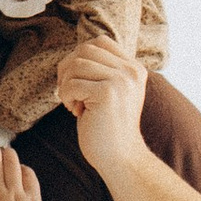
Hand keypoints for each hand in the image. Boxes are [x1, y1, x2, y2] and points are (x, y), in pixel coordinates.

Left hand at [60, 30, 148, 160]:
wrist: (121, 159)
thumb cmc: (109, 128)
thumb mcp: (112, 92)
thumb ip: (101, 71)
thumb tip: (72, 54)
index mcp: (134, 68)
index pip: (100, 42)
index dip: (80, 57)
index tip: (77, 80)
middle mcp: (131, 71)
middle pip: (85, 49)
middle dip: (68, 69)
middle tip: (69, 92)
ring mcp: (121, 80)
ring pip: (76, 65)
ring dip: (67, 85)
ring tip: (75, 104)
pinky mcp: (108, 93)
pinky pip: (72, 83)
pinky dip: (66, 96)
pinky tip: (76, 111)